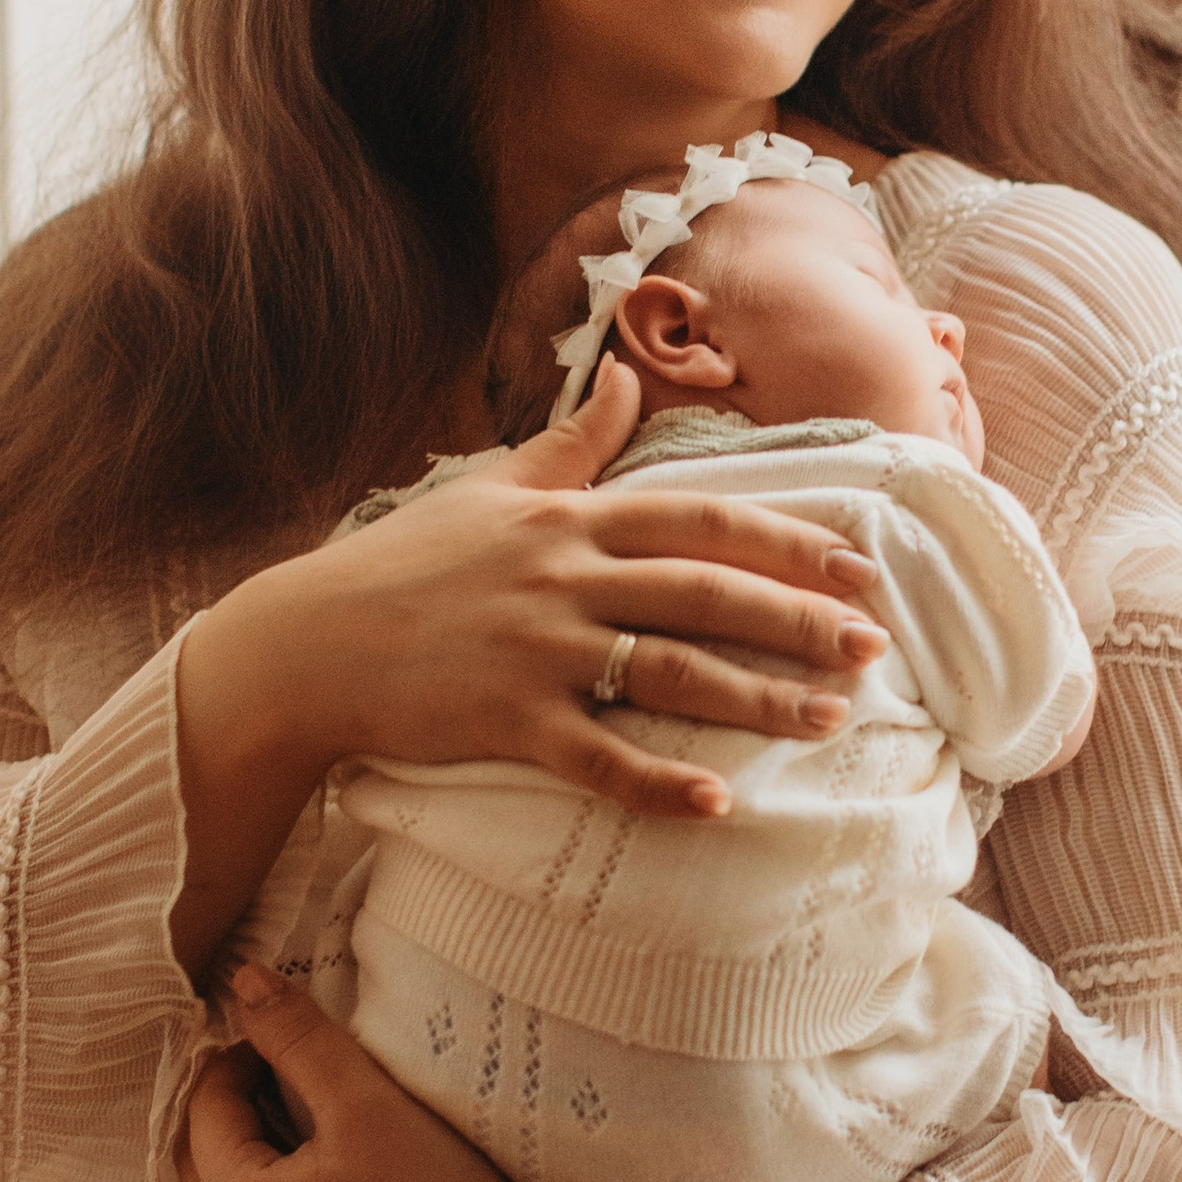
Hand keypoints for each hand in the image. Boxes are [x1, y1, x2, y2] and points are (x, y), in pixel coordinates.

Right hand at [172, 355, 887, 969]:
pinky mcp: (505, 720)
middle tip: (876, 647)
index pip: (704, 521)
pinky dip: (658, 782)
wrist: (305, 643)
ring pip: (670, 671)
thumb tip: (625, 380)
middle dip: (798, 620)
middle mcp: (564, 576)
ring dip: (757, 698)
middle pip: (706, 593)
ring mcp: (536, 649)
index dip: (790, 544)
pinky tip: (717, 802)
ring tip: (829, 719)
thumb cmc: (402, 566)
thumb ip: (571, 443)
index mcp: (571, 519)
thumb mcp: (490, 489)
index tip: (861, 568)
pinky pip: (597, 756)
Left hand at [179, 966, 732, 1181]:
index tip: (294, 1031)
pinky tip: (351, 1181)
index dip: (241, 1054)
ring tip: (328, 1118)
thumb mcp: (363, 1099)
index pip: (205, 1107)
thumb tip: (244, 980)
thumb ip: (297, 1036)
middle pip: (209, 1160)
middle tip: (302, 1068)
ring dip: (267, 1153)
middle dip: (242, 1105)